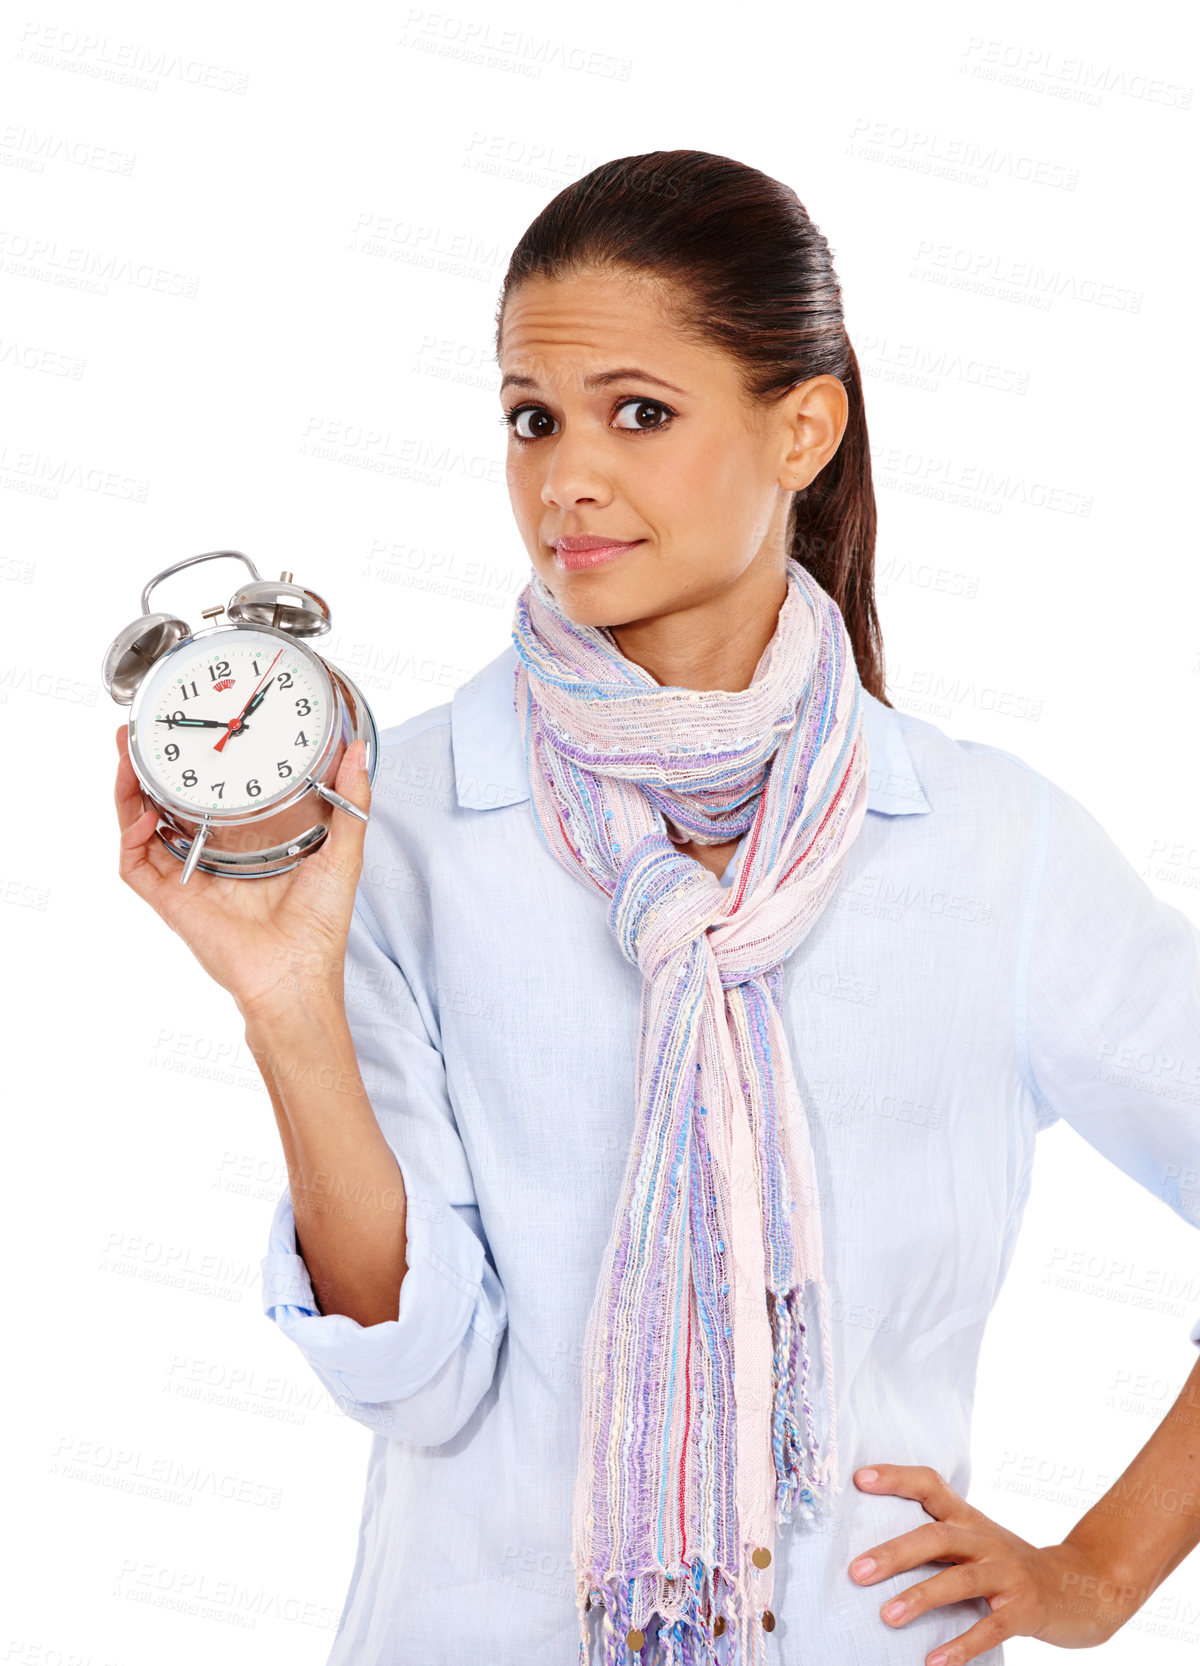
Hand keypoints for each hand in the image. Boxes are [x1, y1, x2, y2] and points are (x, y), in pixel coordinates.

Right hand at [113, 722, 370, 1019]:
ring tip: (127, 753)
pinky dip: (129, 836)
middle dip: (151, 768)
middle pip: (168, 805)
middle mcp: (212, 859)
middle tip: (143, 732)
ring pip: (142, 827)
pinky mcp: (172, 902)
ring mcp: (188, 879)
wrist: (298, 977)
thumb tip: (359, 751)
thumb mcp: (343, 851)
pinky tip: (138, 814)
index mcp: (247, 846)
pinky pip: (135, 865)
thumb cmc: (321, 926)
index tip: (202, 727)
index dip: (201, 764)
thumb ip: (350, 801)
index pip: (215, 796)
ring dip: (129, 790)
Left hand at [846, 1464, 1136, 1662]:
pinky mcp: (1025, 1609)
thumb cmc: (1013, 1567)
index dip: (896, 1478)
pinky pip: (990, 1628)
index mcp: (969, 1520)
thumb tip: (875, 1552)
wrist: (1084, 1587)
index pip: (931, 1485)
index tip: (860, 1479)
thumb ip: (938, 1539)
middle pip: (936, 1537)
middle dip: (894, 1553)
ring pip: (960, 1580)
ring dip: (920, 1597)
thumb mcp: (979, 1542)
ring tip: (886, 1616)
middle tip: (856, 1571)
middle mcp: (986, 1540)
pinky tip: (935, 1661)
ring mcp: (1007, 1573)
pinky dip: (961, 1645)